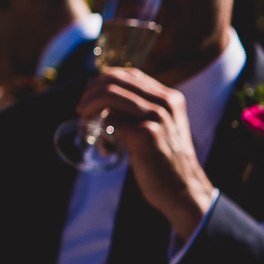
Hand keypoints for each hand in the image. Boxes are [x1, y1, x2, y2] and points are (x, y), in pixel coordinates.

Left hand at [75, 68, 215, 239]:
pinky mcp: (146, 134)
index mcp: (170, 97)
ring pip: (109, 95)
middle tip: (81, 108)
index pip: (130, 74)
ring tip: (83, 120)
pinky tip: (103, 147)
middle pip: (115, 80)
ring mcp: (157, 117)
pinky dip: (99, 131)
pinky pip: (110, 121)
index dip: (104, 79)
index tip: (89, 92)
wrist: (182, 189)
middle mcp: (165, 102)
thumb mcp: (162, 127)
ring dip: (89, 106)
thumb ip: (142, 111)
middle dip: (91, 92)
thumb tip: (106, 100)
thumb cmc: (165, 161)